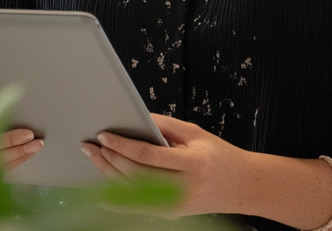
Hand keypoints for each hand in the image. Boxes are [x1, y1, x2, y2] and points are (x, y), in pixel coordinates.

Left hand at [80, 113, 255, 216]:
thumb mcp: (196, 133)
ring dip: (109, 174)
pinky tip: (104, 189)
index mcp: (192, 163)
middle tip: (90, 145)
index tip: (104, 135)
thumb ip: (164, 126)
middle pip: (136, 175)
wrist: (241, 186)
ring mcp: (176, 205)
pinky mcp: (171, 213)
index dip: (122, 145)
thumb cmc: (218, 156)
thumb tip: (134, 118)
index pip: (148, 155)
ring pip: (133, 191)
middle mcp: (184, 188)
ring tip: (94, 157)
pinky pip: (139, 206)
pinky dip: (119, 198)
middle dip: (110, 158)